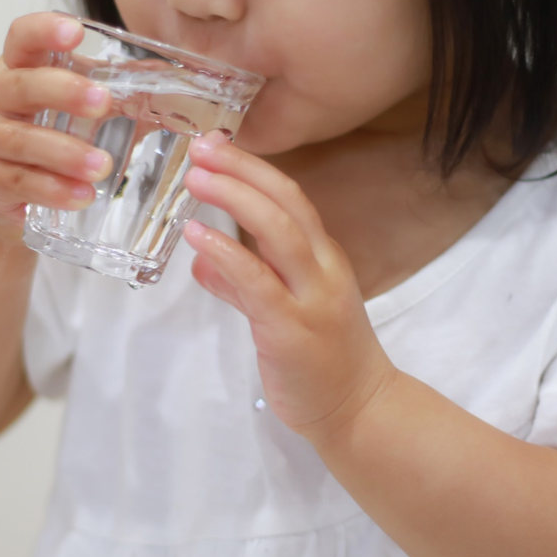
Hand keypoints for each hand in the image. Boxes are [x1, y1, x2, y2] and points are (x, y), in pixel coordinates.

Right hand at [0, 12, 112, 242]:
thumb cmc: (41, 146)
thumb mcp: (70, 113)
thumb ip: (111, 96)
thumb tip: (169, 83)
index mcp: (16, 70)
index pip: (22, 38)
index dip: (44, 31)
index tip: (75, 33)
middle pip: (21, 85)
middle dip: (63, 91)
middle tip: (103, 103)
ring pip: (20, 141)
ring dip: (65, 152)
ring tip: (102, 166)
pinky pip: (18, 181)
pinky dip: (53, 189)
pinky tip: (83, 196)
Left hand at [182, 136, 397, 445]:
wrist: (360, 411)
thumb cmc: (322, 361)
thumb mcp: (283, 311)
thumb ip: (242, 283)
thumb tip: (202, 258)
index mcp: (322, 258)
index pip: (290, 198)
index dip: (252, 168)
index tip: (216, 145)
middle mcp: (322, 268)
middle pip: (286, 202)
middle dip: (243, 169)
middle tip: (201, 146)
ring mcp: (311, 297)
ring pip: (278, 232)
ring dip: (234, 198)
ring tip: (196, 177)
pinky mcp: (292, 329)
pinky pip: (258, 281)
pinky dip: (226, 253)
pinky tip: (197, 236)